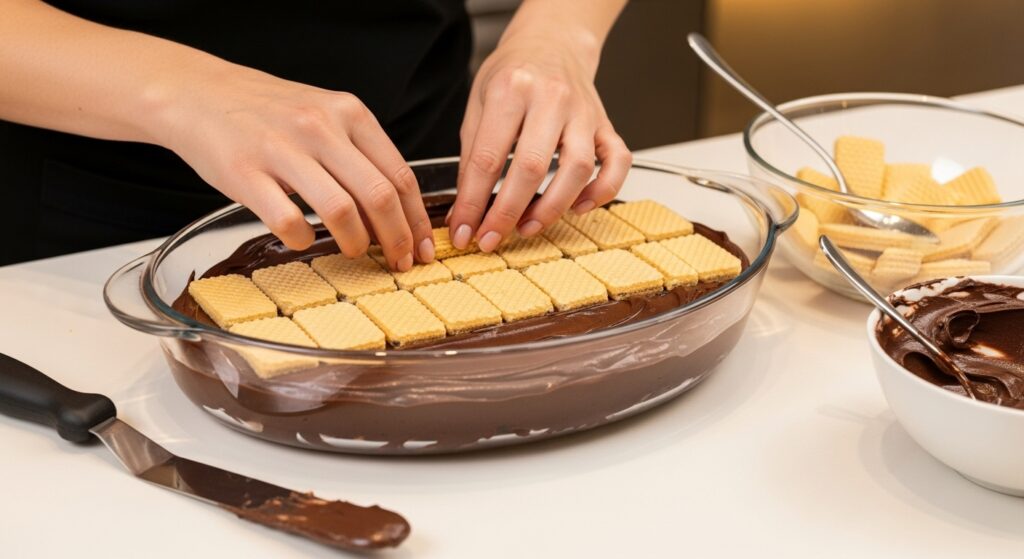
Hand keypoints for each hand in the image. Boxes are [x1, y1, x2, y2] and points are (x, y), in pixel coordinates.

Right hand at [154, 65, 434, 270]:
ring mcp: (282, 149)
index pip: (400, 175)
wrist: (196, 92)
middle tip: (399, 263)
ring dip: (355, 242)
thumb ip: (359, 152)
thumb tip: (397, 208)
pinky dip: (304, 240)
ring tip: (354, 252)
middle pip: (379, 196)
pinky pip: (289, 221)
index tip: (423, 247)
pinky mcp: (245, 173)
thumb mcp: (323, 114)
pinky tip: (304, 239)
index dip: (417, 220)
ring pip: (341, 211)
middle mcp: (320, 127)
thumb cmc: (267, 112)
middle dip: (397, 239)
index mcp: (348, 113)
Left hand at [449, 29, 631, 251]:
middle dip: (507, 212)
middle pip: (532, 167)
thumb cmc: (513, 74)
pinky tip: (580, 207)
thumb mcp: (478, 103)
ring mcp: (584, 112)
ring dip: (552, 208)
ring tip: (528, 228)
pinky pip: (617, 162)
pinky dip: (603, 190)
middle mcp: (551, 98)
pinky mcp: (606, 124)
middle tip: (491, 239)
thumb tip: (466, 208)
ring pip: (578, 169)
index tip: (464, 230)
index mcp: (512, 90)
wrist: (552, 42)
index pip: (488, 157)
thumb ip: (472, 154)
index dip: (473, 202)